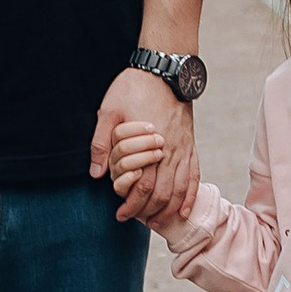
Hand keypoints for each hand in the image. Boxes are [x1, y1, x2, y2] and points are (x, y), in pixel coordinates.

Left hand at [91, 63, 196, 227]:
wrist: (164, 69)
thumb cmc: (133, 88)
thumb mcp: (109, 110)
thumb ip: (101, 142)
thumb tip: (96, 174)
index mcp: (148, 144)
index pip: (143, 185)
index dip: (133, 205)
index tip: (121, 215)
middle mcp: (170, 150)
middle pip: (163, 192)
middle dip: (149, 212)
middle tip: (136, 221)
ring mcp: (183, 148)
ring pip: (180, 188)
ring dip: (169, 209)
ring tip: (156, 222)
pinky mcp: (190, 144)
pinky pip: (194, 174)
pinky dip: (190, 195)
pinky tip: (183, 209)